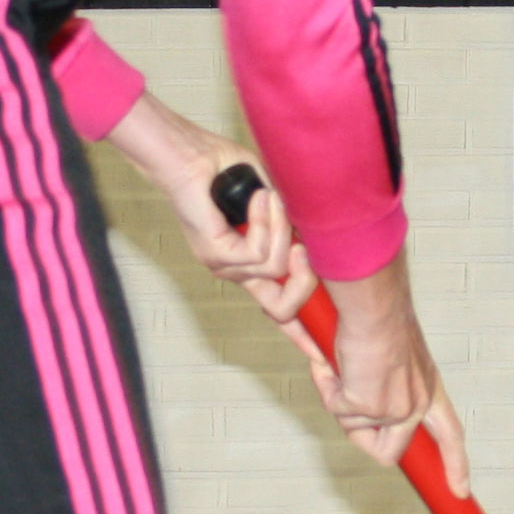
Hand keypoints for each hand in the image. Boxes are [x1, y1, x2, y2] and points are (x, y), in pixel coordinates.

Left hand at [106, 94, 317, 328]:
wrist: (191, 157)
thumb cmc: (227, 172)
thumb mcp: (275, 202)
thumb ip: (295, 226)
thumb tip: (321, 240)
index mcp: (252, 265)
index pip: (280, 311)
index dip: (301, 335)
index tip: (323, 357)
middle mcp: (238, 272)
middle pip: (283, 309)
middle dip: (305, 278)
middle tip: (303, 243)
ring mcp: (225, 267)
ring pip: (277, 269)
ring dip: (281, 228)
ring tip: (267, 198)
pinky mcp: (216, 256)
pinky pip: (260, 254)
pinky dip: (266, 221)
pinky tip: (256, 199)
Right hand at [315, 254, 469, 495]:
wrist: (373, 304)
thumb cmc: (378, 317)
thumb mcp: (392, 356)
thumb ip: (385, 382)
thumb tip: (356, 400)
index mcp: (429, 388)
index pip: (451, 434)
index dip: (456, 464)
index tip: (460, 489)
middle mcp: (417, 403)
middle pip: (390, 452)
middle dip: (362, 438)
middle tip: (347, 405)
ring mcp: (394, 409)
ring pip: (355, 430)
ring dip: (339, 400)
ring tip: (343, 364)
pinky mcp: (368, 407)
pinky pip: (337, 411)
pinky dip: (328, 387)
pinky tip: (335, 362)